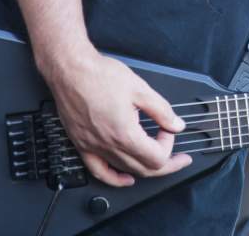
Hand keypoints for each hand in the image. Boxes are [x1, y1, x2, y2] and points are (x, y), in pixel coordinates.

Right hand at [42, 45, 192, 186]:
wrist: (70, 70)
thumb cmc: (99, 75)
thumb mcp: (140, 89)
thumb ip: (162, 111)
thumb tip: (176, 125)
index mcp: (125, 133)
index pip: (156, 157)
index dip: (169, 146)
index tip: (168, 130)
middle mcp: (108, 145)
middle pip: (144, 169)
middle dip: (165, 163)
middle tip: (177, 157)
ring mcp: (93, 147)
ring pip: (125, 170)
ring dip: (144, 167)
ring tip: (156, 159)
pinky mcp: (82, 145)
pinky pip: (99, 171)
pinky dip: (115, 178)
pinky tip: (125, 178)